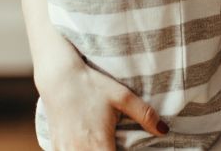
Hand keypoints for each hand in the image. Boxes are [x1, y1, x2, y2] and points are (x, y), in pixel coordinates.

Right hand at [37, 64, 167, 150]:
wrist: (58, 77)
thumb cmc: (91, 85)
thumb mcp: (122, 96)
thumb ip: (144, 115)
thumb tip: (164, 130)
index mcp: (98, 143)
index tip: (129, 149)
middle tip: (117, 145)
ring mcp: (65, 150)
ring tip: (104, 144)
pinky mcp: (56, 147)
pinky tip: (90, 145)